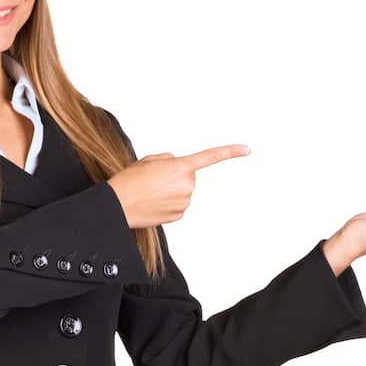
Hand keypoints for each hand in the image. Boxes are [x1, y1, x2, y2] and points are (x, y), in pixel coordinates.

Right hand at [108, 144, 250, 228]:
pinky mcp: (179, 215)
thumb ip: (169, 159)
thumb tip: (179, 169)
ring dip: (170, 191)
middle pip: (188, 177)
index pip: (210, 157)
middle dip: (175, 177)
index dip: (230, 152)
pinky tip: (154, 203)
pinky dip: (168, 204)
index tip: (247, 149)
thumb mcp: (150, 159)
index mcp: (180, 166)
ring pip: (183, 192)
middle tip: (154, 180)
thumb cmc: (131, 180)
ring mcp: (184, 202)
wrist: (119, 204)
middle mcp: (187, 185)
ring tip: (151, 192)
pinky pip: (178, 206)